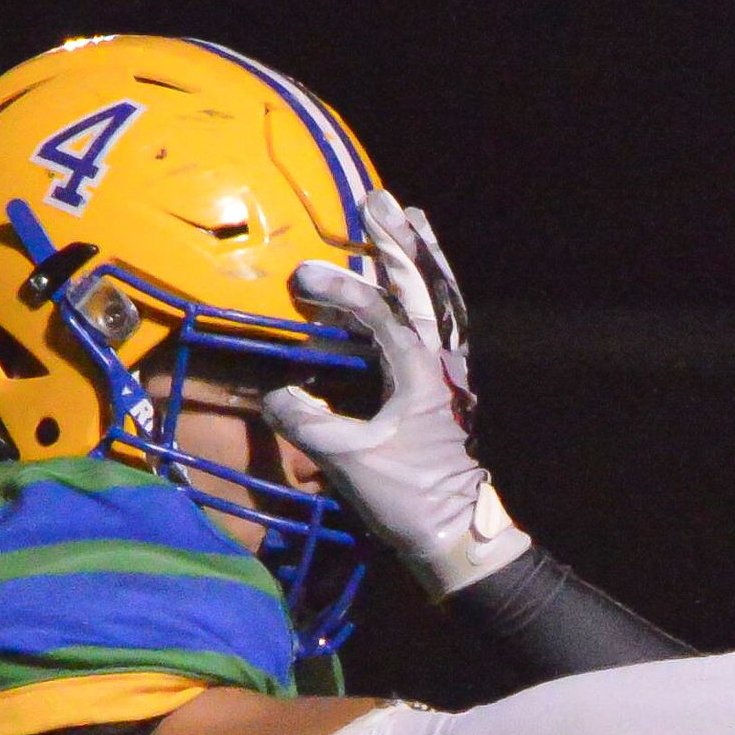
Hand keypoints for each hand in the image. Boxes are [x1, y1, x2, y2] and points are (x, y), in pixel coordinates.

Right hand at [263, 189, 528, 598]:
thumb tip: (276, 395)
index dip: (342, 293)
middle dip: (397, 243)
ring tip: (410, 216)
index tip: (301, 282)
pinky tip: (422, 275)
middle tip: (377, 199)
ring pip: (442, 299)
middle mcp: (443, 364)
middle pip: (424, 289)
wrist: (459, 535)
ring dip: (423, 257)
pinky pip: (444, 321)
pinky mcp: (449, 384)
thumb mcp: (352, 465)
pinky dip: (432, 290)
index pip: (381, 316)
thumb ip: (311, 426)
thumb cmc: (408, 501)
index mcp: (422, 376)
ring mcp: (451, 371)